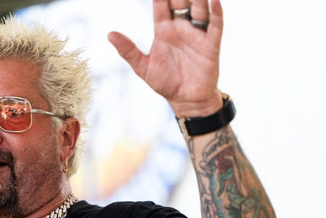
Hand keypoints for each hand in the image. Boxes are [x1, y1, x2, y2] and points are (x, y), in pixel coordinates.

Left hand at [108, 0, 223, 116]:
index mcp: (163, 30)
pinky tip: (214, 1)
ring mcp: (196, 34)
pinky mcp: (210, 44)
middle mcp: (180, 28)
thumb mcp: (143, 67)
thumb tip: (109, 34)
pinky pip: (215, 25)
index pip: (161, 5)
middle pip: (180, 2)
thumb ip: (128, 51)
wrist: (186, 100)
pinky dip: (216, 12)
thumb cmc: (165, 83)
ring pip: (198, 9)